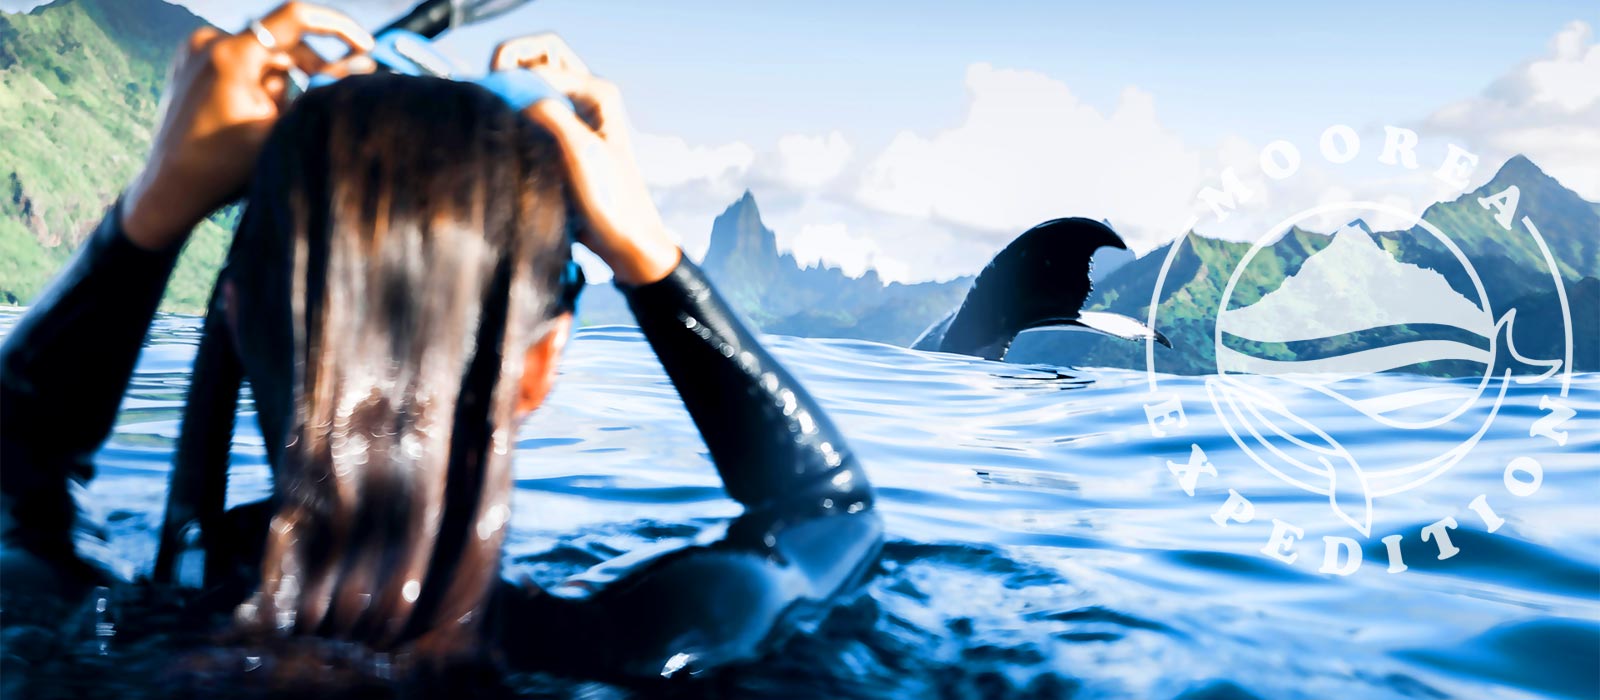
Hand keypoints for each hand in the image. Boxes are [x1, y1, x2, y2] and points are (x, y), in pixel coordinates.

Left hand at [121, 2, 374, 249]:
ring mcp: (195, 49)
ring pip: (263, 55)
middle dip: (308, 69)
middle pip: (282, 41)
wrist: (170, 188)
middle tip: (329, 96)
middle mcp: (209, 41)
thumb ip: (324, 92)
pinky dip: (257, 82)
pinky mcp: (190, 61)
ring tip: (270, 122)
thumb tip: (366, 66)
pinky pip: (241, 61)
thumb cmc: (226, 167)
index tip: (365, 47)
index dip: (338, 28)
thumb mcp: (284, 130)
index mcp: (231, 55)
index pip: (296, 18)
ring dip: (280, 82)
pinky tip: (253, 115)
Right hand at [492, 34, 681, 285]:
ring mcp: (573, 121)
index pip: (539, 60)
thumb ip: (549, 114)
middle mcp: (586, 100)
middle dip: (510, 74)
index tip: (495, 105)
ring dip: (511, 100)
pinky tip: (505, 142)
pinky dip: (514, 122)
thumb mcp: (580, 152)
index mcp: (597, 92)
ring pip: (529, 92)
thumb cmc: (611, 201)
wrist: (625, 242)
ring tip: (499, 122)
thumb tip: (513, 93)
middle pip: (535, 66)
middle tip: (493, 100)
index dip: (511, 76)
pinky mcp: (561, 143)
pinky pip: (530, 118)